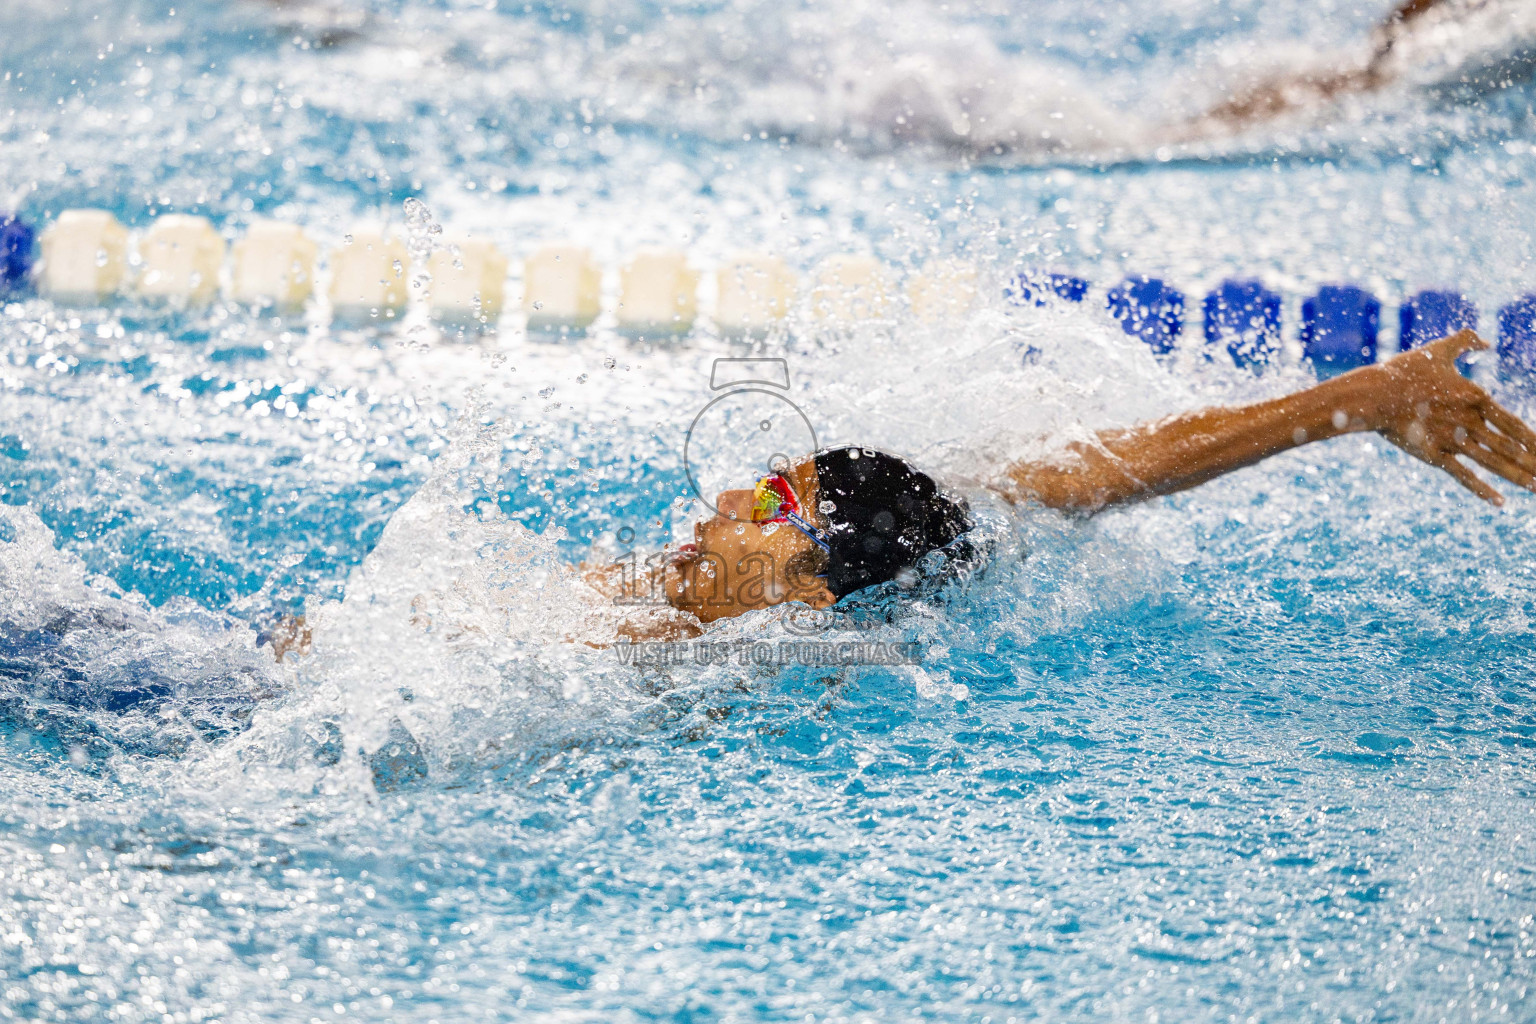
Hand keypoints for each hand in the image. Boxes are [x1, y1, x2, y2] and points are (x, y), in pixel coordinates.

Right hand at [1369, 330, 1535, 504]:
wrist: (1377, 393)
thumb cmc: (1405, 370)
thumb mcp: (1439, 350)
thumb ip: (1465, 342)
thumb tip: (1488, 342)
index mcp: (1476, 399)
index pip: (1513, 424)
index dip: (1532, 439)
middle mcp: (1470, 423)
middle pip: (1510, 447)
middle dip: (1532, 462)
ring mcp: (1453, 441)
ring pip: (1494, 463)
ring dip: (1519, 477)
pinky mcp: (1434, 456)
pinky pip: (1464, 476)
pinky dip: (1482, 490)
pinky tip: (1500, 502)